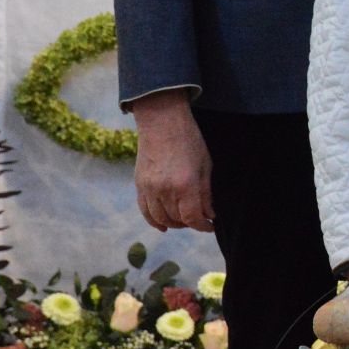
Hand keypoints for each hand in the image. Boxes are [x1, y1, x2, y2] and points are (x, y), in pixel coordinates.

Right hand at [131, 92, 213, 232]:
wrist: (161, 122)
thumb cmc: (189, 139)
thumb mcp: (206, 164)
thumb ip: (206, 193)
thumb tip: (209, 214)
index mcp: (185, 184)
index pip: (192, 218)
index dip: (203, 226)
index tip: (210, 226)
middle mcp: (164, 190)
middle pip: (176, 220)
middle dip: (190, 223)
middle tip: (200, 219)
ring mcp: (149, 189)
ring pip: (160, 219)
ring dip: (174, 223)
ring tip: (184, 220)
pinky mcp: (139, 186)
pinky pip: (145, 211)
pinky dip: (154, 221)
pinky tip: (163, 225)